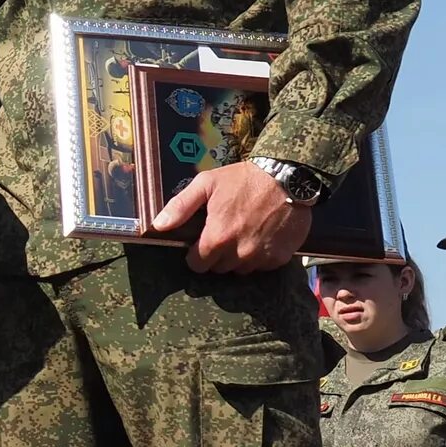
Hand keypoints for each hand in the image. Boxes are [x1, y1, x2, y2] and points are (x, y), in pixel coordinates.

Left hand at [153, 158, 313, 272]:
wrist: (288, 177)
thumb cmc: (243, 179)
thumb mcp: (207, 184)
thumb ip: (181, 206)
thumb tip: (158, 225)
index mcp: (217, 238)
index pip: (198, 265)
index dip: (197, 255)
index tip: (201, 243)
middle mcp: (239, 253)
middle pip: (219, 268)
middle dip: (217, 255)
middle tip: (224, 233)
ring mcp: (261, 257)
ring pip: (241, 269)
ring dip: (238, 257)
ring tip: (243, 233)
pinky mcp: (280, 257)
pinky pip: (263, 266)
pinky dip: (260, 256)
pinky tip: (261, 236)